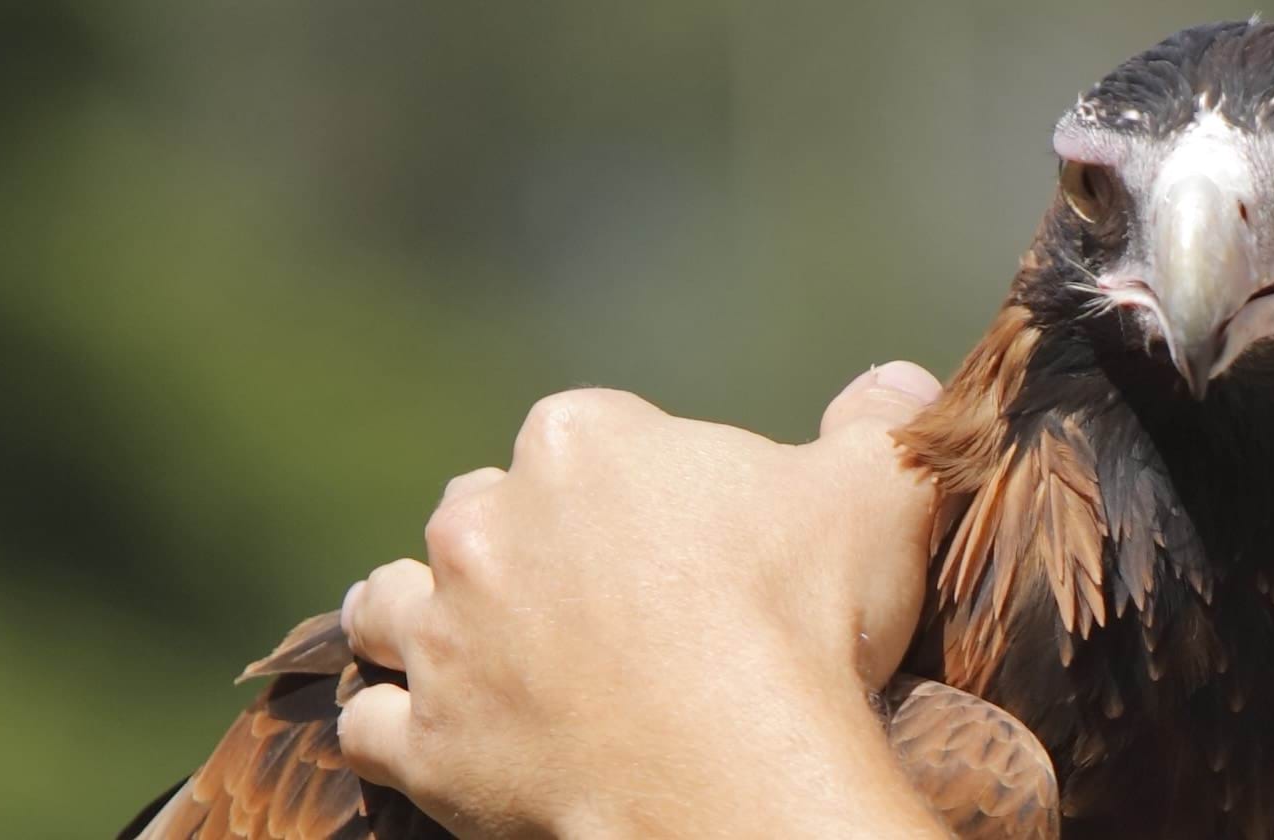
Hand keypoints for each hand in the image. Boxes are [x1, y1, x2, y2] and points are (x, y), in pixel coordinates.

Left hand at [335, 362, 951, 838]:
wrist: (740, 770)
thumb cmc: (804, 618)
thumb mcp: (880, 491)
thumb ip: (881, 423)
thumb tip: (901, 380)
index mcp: (580, 445)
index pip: (583, 434)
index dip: (627, 480)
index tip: (673, 532)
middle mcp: (486, 527)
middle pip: (478, 512)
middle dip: (517, 543)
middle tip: (587, 598)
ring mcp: (446, 638)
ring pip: (391, 605)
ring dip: (421, 618)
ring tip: (471, 646)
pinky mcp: (428, 742)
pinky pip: (372, 726)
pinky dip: (395, 730)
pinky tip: (430, 737)